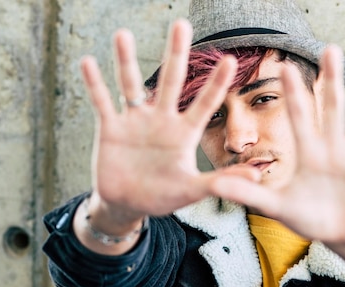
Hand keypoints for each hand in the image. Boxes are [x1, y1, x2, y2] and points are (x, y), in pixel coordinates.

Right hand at [81, 19, 258, 219]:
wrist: (128, 204)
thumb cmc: (164, 196)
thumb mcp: (192, 190)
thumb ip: (220, 181)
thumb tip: (257, 178)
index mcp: (184, 133)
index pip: (204, 103)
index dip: (217, 84)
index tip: (231, 60)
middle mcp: (161, 120)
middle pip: (170, 81)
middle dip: (176, 54)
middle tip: (181, 24)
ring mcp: (135, 122)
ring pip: (131, 84)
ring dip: (126, 60)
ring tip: (123, 34)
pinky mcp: (111, 128)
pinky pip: (102, 102)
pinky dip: (95, 84)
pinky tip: (88, 62)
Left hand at [210, 45, 344, 258]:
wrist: (344, 237)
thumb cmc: (312, 220)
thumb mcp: (279, 207)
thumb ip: (250, 194)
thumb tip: (214, 183)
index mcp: (309, 153)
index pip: (299, 117)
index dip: (293, 94)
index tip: (284, 66)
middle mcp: (334, 147)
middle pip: (331, 107)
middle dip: (329, 80)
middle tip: (328, 48)